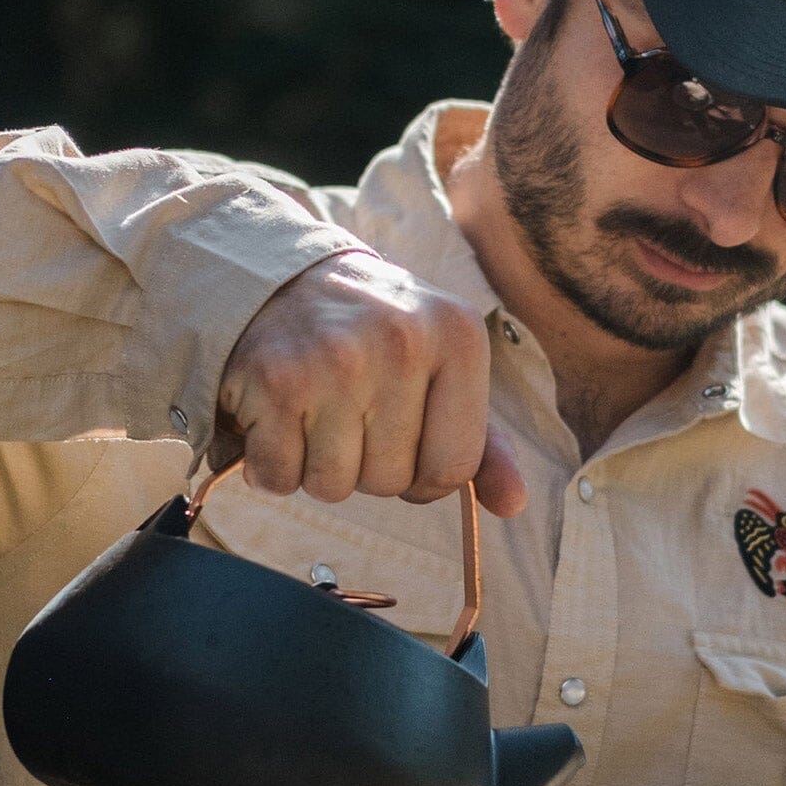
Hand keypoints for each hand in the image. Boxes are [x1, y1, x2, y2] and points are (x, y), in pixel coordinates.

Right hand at [213, 252, 526, 513]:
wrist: (281, 281)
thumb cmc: (373, 339)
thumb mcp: (442, 368)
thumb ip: (483, 441)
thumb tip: (513, 504)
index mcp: (459, 336)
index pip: (454, 467)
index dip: (425, 477)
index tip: (404, 446)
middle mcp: (401, 341)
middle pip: (391, 482)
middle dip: (366, 468)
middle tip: (349, 414)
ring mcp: (335, 360)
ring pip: (334, 486)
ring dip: (317, 468)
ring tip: (315, 414)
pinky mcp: (276, 379)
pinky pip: (278, 476)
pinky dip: (271, 465)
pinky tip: (278, 418)